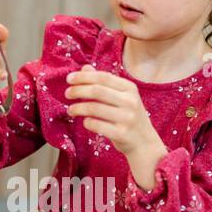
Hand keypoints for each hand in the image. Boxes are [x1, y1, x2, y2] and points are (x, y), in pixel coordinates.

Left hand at [65, 64, 167, 188]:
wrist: (144, 143)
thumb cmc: (128, 117)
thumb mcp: (121, 97)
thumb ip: (103, 83)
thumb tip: (84, 68)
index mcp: (130, 88)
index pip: (103, 77)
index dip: (84, 77)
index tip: (69, 79)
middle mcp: (130, 101)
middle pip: (97, 91)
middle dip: (78, 90)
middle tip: (67, 94)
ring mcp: (127, 118)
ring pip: (95, 108)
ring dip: (78, 108)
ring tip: (70, 110)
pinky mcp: (122, 134)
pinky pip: (97, 125)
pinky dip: (87, 122)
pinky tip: (85, 122)